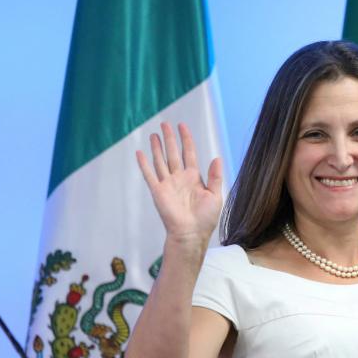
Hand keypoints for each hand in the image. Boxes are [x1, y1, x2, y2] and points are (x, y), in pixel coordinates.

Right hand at [136, 122, 222, 243]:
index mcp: (194, 178)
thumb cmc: (205, 218)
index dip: (186, 139)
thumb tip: (217, 158)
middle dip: (170, 138)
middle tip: (165, 124)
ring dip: (157, 147)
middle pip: (173, 153)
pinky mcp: (158, 191)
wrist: (191, 233)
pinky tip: (140, 152)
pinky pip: (149, 174)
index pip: (189, 153)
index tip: (182, 126)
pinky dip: (144, 163)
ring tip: (153, 134)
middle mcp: (179, 178)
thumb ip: (215, 177)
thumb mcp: (215, 195)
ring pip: (161, 161)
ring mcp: (168, 184)